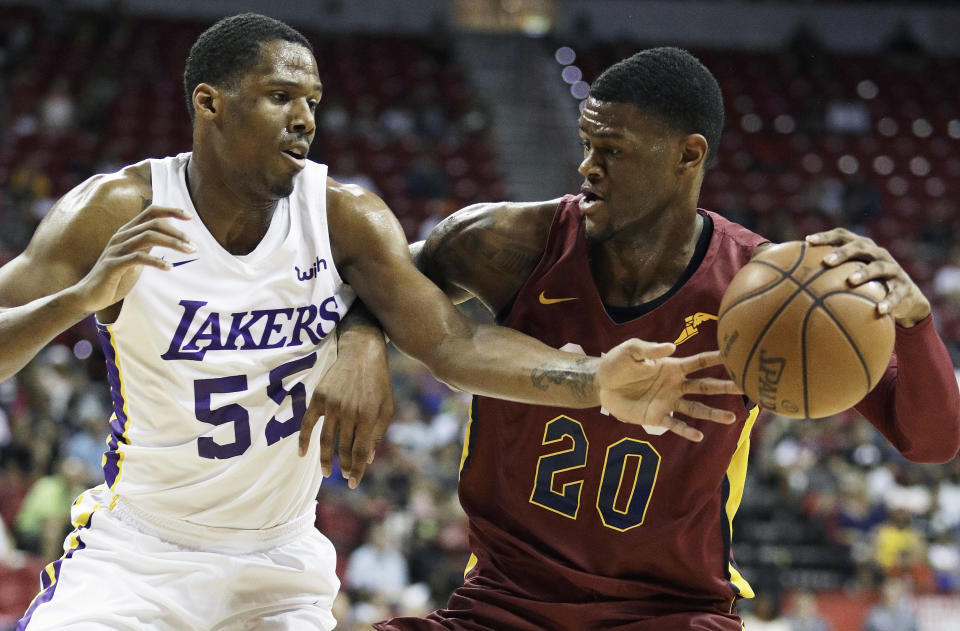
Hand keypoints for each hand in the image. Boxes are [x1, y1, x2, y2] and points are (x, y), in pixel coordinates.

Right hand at [73, 205, 193, 311]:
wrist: (90, 295)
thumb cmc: (116, 276)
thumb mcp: (136, 256)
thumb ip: (148, 244)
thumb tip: (168, 235)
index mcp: (127, 231)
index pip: (150, 212)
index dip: (170, 211)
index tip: (189, 216)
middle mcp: (121, 236)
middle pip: (153, 224)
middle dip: (177, 233)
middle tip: (193, 246)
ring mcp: (116, 249)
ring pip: (148, 237)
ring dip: (172, 243)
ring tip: (188, 252)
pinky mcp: (112, 265)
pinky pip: (137, 257)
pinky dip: (156, 261)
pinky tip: (169, 267)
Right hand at [299, 330, 393, 488]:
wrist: (362, 353)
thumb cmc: (379, 383)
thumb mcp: (387, 407)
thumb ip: (379, 433)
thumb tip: (369, 459)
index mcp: (369, 416)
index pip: (361, 451)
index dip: (358, 469)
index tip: (353, 483)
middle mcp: (350, 412)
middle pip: (344, 448)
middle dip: (345, 465)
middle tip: (345, 475)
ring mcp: (333, 405)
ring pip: (326, 440)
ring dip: (326, 459)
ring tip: (327, 472)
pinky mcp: (319, 398)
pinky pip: (308, 424)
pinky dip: (304, 440)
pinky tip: (302, 454)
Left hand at [597, 340, 741, 441]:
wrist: (601, 384)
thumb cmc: (617, 363)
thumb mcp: (631, 351)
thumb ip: (650, 349)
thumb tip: (672, 346)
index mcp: (672, 367)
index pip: (699, 363)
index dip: (716, 359)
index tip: (736, 355)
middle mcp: (675, 385)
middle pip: (705, 387)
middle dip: (725, 387)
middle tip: (746, 387)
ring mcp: (668, 402)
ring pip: (696, 408)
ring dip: (713, 413)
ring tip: (731, 418)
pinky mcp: (656, 417)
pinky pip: (675, 425)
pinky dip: (686, 431)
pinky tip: (699, 436)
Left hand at [806, 228, 930, 326]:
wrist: (906, 298)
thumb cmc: (867, 285)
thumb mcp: (849, 275)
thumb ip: (825, 273)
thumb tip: (790, 275)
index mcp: (861, 247)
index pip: (842, 236)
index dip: (826, 236)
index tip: (807, 241)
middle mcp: (877, 253)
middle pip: (859, 247)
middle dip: (843, 253)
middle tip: (826, 262)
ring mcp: (892, 268)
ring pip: (879, 267)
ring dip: (865, 273)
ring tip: (851, 281)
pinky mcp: (904, 286)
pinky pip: (896, 293)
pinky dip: (889, 301)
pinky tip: (879, 310)